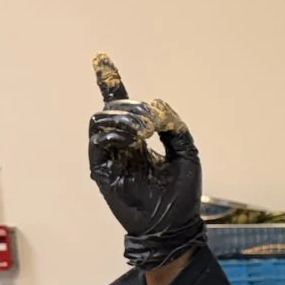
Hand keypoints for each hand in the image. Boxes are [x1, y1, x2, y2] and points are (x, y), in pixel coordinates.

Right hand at [87, 53, 205, 269]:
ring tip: (143, 130)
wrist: (173, 226)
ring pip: (101, 120)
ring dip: (123, 118)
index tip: (101, 58)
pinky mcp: (102, 170)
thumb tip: (157, 105)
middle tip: (152, 122)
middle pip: (113, 109)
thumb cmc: (181, 194)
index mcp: (138, 139)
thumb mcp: (187, 152)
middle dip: (133, 107)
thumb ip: (174, 126)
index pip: (120, 107)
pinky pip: (98, 142)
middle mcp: (121, 144)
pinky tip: (133, 139)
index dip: (110, 82)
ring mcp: (110, 156)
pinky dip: (114, 133)